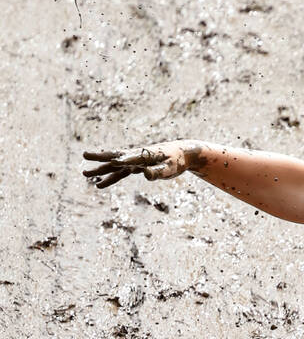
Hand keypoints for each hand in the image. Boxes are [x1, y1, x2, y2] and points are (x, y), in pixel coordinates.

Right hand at [82, 142, 204, 188]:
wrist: (184, 153)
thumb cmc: (178, 160)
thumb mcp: (171, 168)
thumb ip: (158, 171)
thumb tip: (145, 174)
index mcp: (146, 154)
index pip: (132, 157)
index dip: (123, 159)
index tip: (112, 160)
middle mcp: (137, 156)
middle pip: (116, 156)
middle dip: (100, 157)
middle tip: (84, 155)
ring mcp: (135, 161)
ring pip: (114, 165)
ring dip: (100, 169)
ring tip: (84, 173)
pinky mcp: (136, 166)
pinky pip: (120, 173)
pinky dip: (110, 178)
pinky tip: (99, 185)